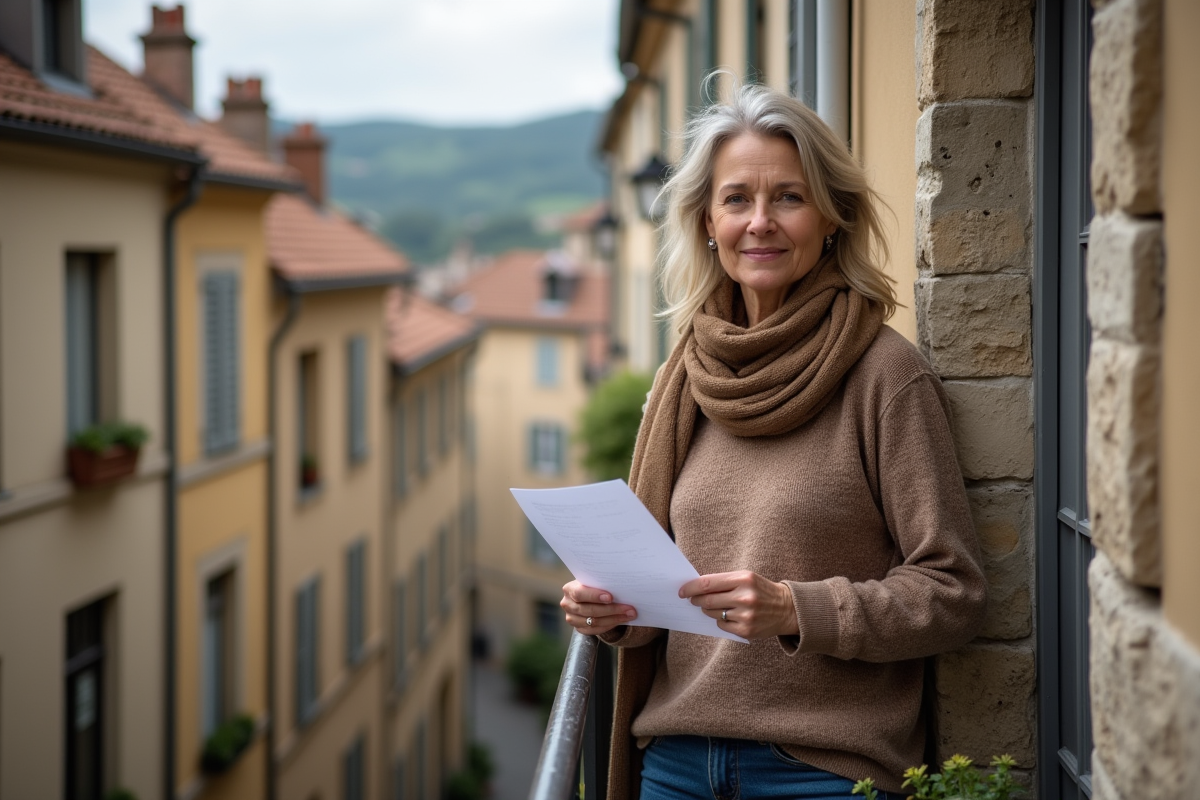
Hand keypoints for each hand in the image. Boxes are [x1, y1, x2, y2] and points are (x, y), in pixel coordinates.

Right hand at [560, 580, 636, 635]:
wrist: (587, 597)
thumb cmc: (593, 586)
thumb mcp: (594, 581)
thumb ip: (602, 583)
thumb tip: (622, 587)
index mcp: (569, 589)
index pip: (580, 593)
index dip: (594, 596)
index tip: (611, 597)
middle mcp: (567, 604)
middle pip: (589, 610)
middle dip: (611, 609)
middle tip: (629, 608)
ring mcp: (572, 618)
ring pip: (594, 622)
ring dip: (614, 618)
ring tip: (629, 614)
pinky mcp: (579, 628)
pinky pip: (595, 630)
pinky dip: (609, 625)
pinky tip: (620, 620)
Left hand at [679, 570, 798, 638]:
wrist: (787, 609)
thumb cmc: (761, 590)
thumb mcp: (746, 578)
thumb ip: (724, 581)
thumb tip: (696, 587)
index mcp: (744, 579)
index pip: (708, 583)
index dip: (691, 587)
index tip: (682, 590)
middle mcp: (745, 597)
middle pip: (707, 600)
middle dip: (696, 600)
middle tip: (691, 599)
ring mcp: (746, 615)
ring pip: (713, 613)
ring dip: (708, 610)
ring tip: (714, 606)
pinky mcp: (746, 630)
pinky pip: (722, 625)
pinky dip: (720, 621)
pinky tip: (730, 616)